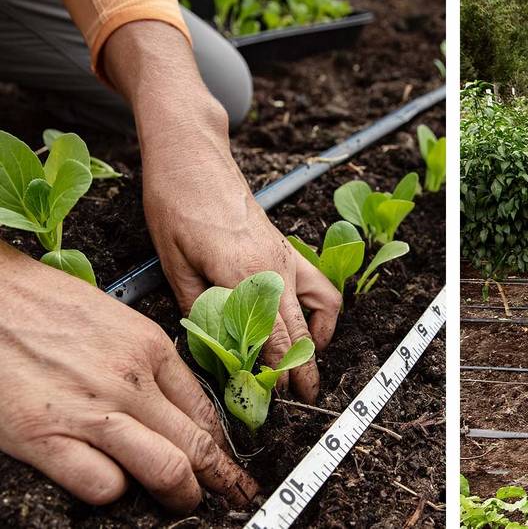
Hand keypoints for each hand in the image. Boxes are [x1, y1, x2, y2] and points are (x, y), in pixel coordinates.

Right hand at [0, 246, 257, 510]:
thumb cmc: (37, 304)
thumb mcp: (112, 318)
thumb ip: (145, 358)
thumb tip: (173, 401)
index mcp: (149, 347)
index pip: (207, 409)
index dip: (225, 445)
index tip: (230, 461)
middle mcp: (130, 380)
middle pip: (197, 444)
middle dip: (218, 478)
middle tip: (224, 493)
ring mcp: (91, 411)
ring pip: (166, 469)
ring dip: (180, 494)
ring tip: (179, 501)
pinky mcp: (44, 438)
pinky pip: (103, 484)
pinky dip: (113, 491)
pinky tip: (110, 483)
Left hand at [103, 21, 341, 402]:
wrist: (193, 157)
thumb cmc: (176, 204)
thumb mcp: (173, 262)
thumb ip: (199, 308)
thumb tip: (214, 350)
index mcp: (244, 274)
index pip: (271, 337)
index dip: (273, 373)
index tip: (269, 400)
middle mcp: (275, 267)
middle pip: (300, 331)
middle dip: (301, 370)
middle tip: (296, 400)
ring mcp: (288, 257)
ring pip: (322, 309)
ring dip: (320, 341)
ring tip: (306, 365)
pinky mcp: (289, 249)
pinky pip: (320, 287)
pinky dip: (324, 312)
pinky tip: (309, 326)